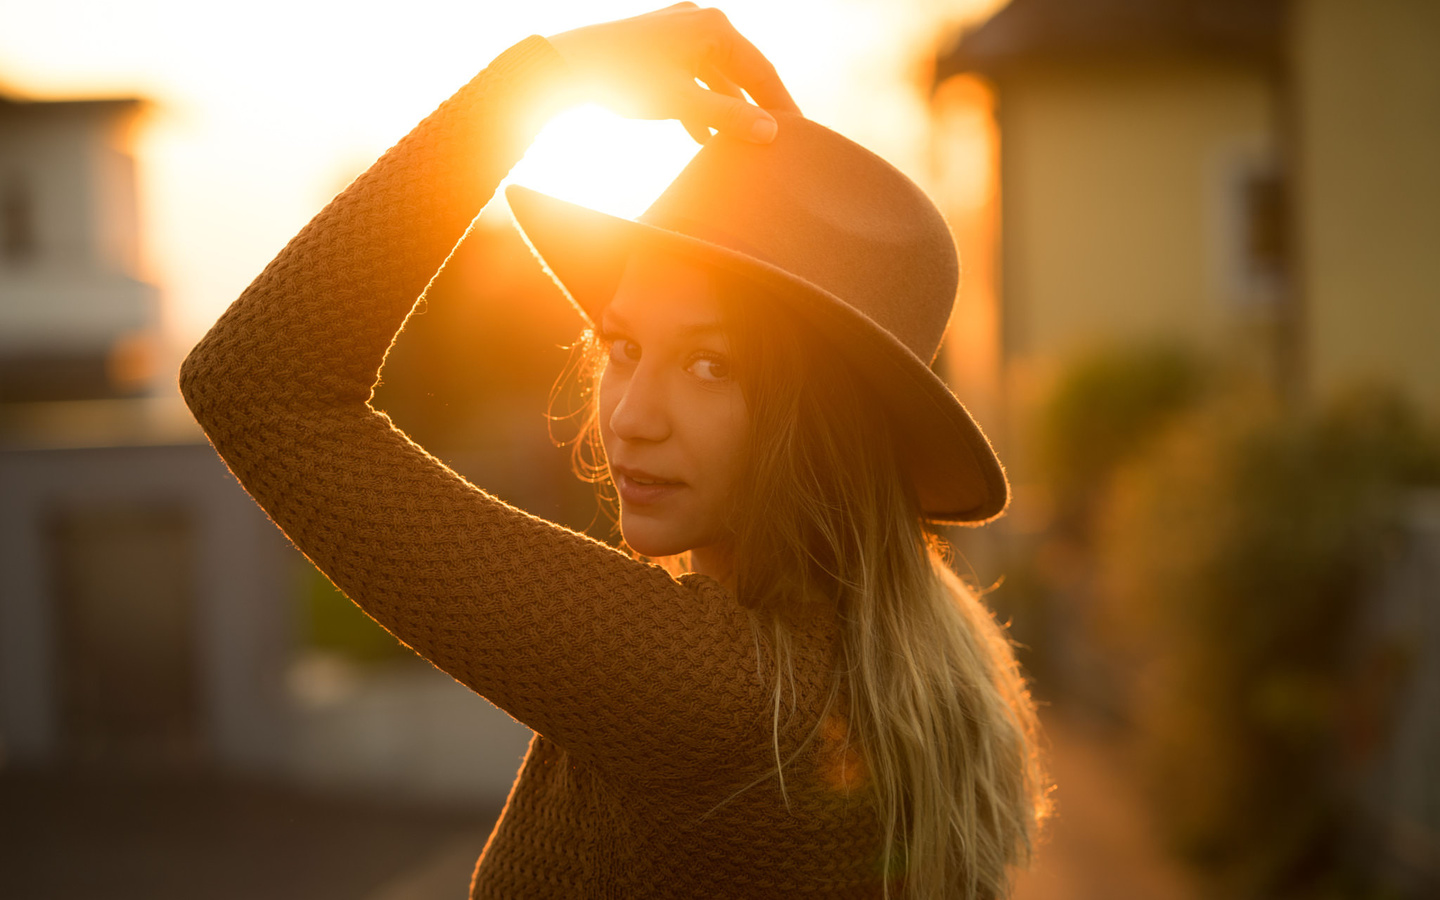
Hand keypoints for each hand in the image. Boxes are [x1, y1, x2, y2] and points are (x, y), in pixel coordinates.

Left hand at [547, 2, 800, 144]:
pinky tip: (701, 135)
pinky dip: (700, 103)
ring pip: (716, 78)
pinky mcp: (661, 46)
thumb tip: (771, 133)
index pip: (761, 71)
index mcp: (714, 27)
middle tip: (778, 142)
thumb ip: (727, 118)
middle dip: (754, 110)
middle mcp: (700, 21)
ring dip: (725, 111)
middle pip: (741, 73)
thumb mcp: (681, 102)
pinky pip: (693, 76)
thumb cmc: (624, 79)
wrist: (567, 66)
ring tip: (738, 146)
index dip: (781, 106)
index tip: (801, 135)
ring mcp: (680, 31)